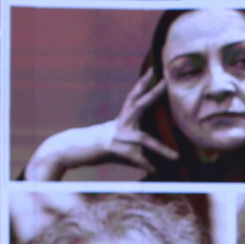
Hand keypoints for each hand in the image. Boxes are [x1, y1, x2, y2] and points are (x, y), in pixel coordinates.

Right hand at [23, 70, 175, 179]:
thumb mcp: (117, 147)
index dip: (144, 85)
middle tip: (166, 82)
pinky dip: (144, 165)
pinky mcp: (109, 147)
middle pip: (139, 104)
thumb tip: (153, 167)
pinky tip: (153, 172)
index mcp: (122, 120)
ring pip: (142, 138)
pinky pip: (132, 156)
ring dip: (160, 148)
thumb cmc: (93, 148)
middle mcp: (120, 123)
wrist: (68, 150)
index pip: (135, 98)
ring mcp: (114, 134)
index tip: (155, 71)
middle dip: (153, 94)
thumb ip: (135, 153)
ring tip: (176, 157)